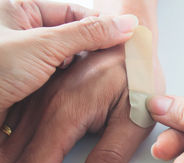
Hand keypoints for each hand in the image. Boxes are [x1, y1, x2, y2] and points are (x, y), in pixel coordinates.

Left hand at [0, 0, 138, 123]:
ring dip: (84, 72)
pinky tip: (84, 94)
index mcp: (21, 9)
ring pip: (68, 61)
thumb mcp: (42, 46)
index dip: (100, 26)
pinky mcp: (29, 84)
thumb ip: (87, 33)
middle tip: (117, 66)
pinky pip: (59, 81)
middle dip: (94, 51)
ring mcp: (26, 60)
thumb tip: (126, 24)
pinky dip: (72, 87)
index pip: (74, 12)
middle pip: (74, 37)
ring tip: (105, 81)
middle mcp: (24, 32)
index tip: (125, 41)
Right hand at [0, 46, 164, 162]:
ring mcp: (36, 99)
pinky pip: (9, 128)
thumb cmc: (136, 77)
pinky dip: (0, 152)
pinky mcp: (38, 96)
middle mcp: (42, 107)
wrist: (130, 43)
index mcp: (64, 115)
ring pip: (3, 145)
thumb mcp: (133, 120)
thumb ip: (110, 158)